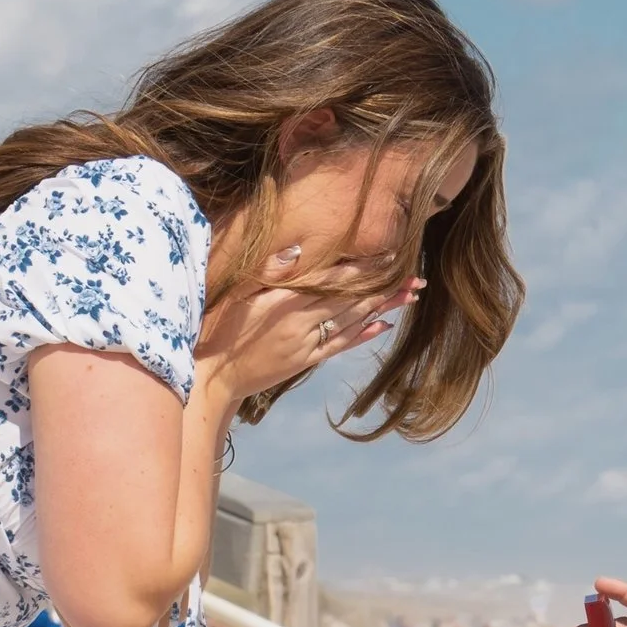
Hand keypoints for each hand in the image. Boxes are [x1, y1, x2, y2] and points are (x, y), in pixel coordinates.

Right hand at [194, 275, 420, 407]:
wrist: (209, 376)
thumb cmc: (215, 327)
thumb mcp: (233, 292)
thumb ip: (266, 270)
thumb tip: (300, 249)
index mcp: (285, 302)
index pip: (334, 281)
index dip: (364, 269)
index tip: (390, 258)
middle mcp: (301, 324)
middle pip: (351, 301)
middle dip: (385, 288)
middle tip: (416, 278)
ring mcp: (305, 345)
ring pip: (351, 323)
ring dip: (382, 309)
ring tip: (409, 297)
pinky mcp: (304, 361)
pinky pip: (339, 345)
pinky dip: (362, 335)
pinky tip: (382, 326)